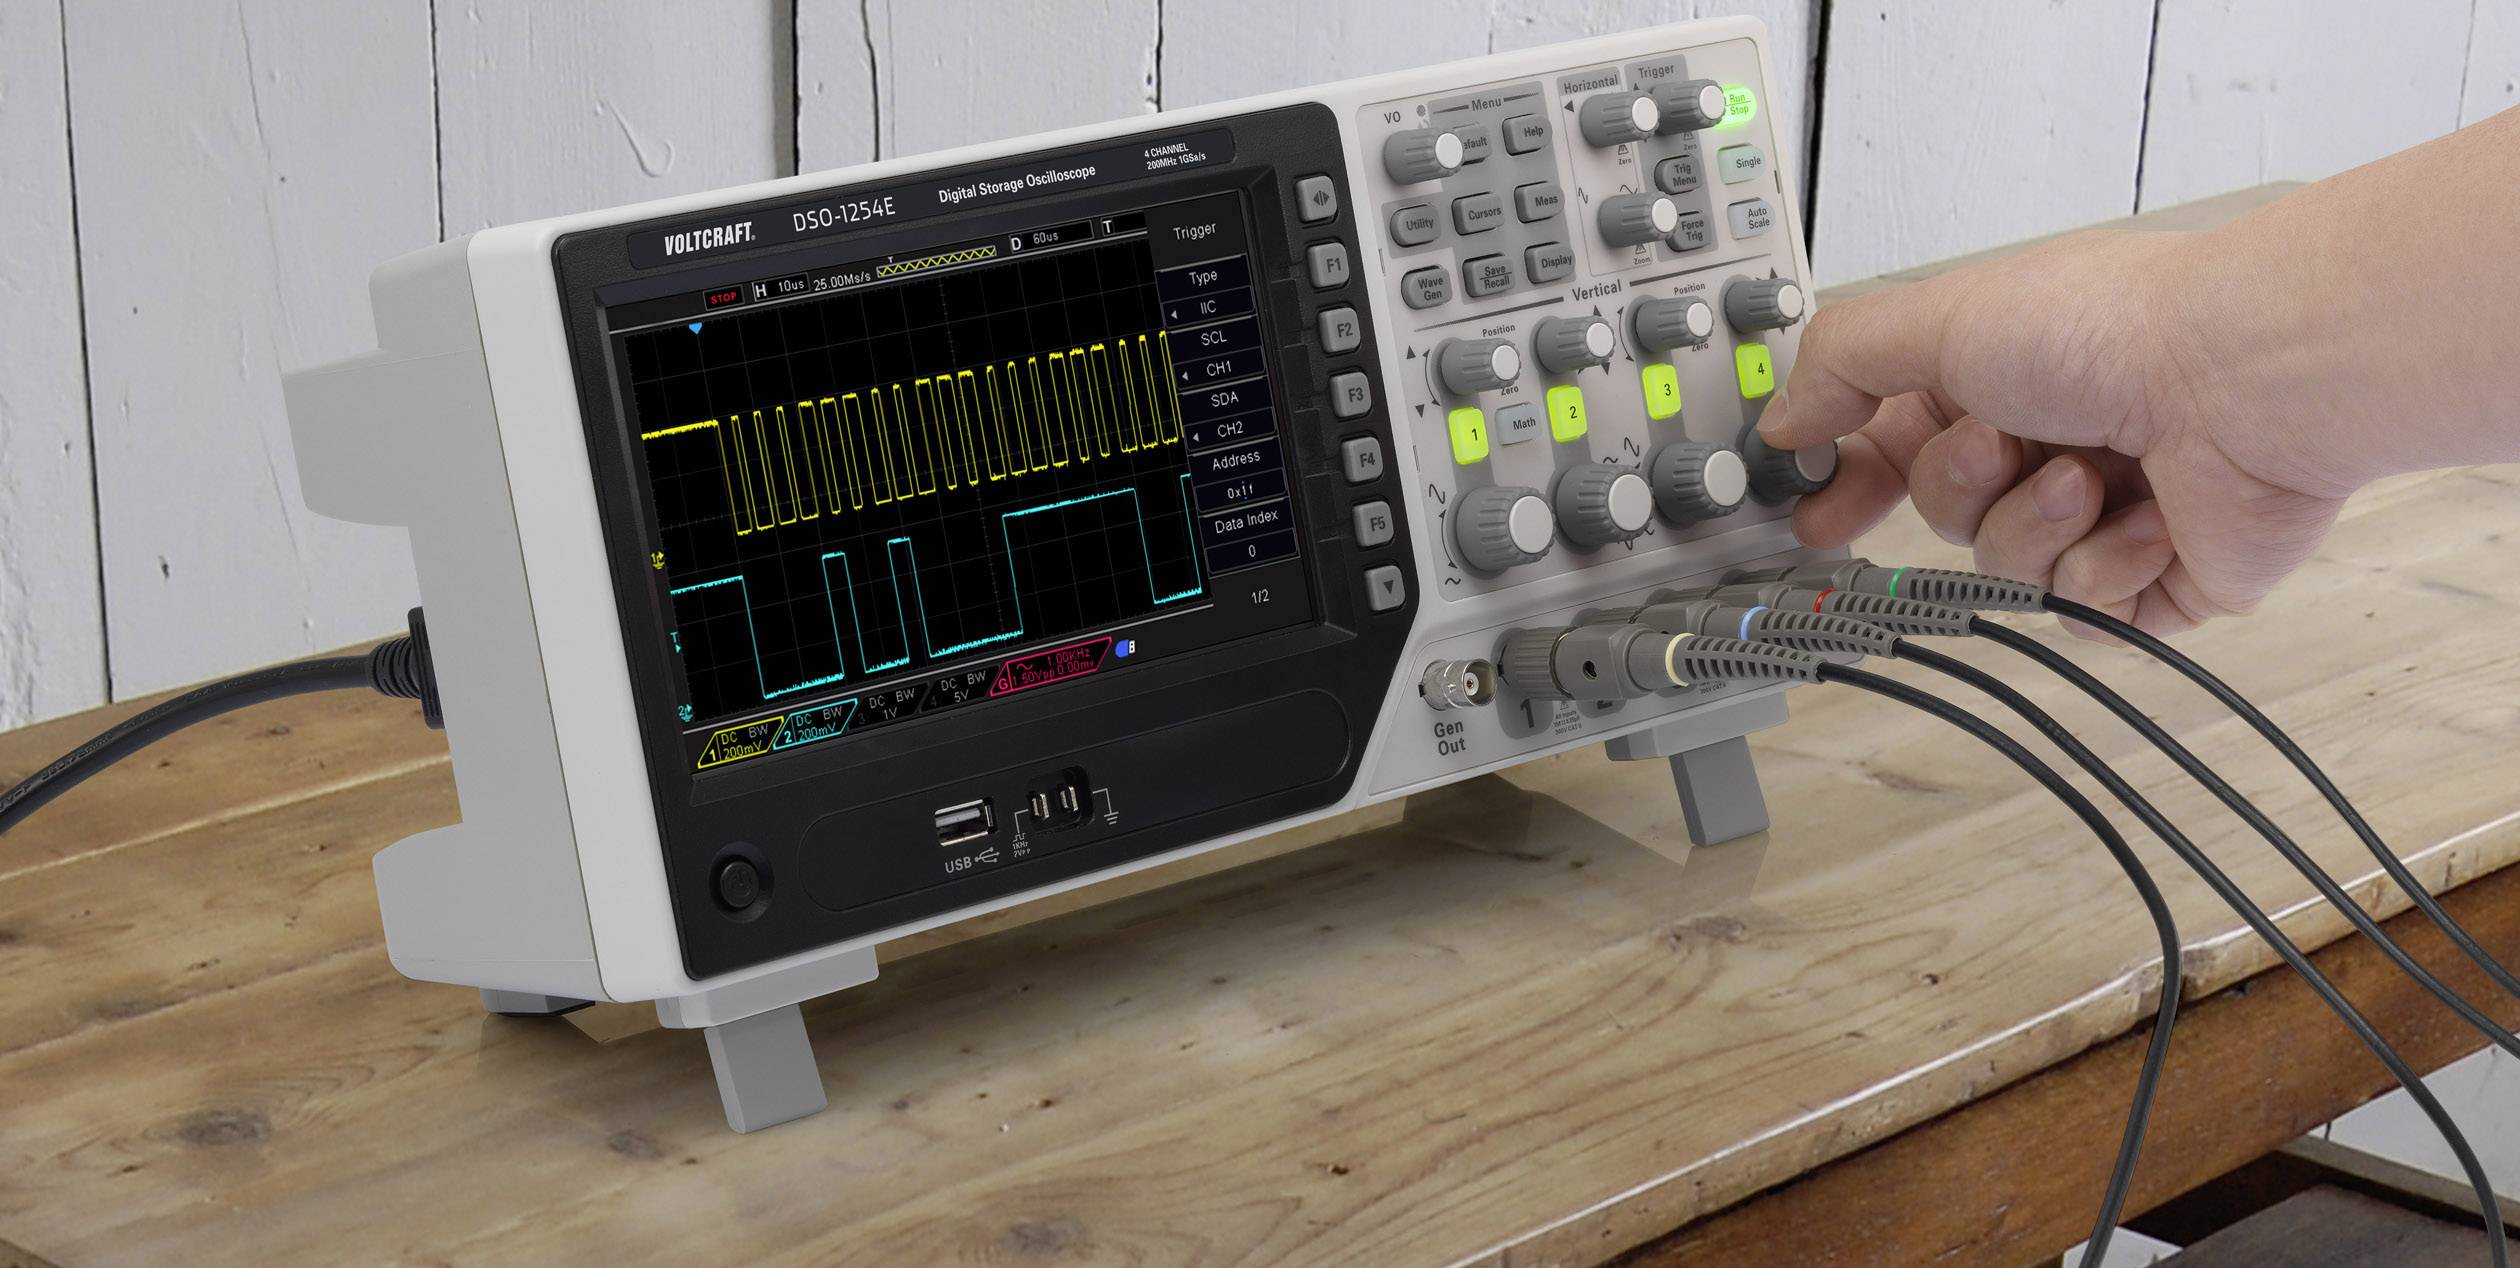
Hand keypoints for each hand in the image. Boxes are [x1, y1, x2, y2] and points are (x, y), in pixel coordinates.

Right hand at [1755, 229, 2352, 636]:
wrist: (2250, 384)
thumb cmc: (2117, 328)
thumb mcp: (1940, 316)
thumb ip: (1841, 363)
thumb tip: (1783, 416)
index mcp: (1998, 370)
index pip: (1894, 437)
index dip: (1852, 478)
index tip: (1819, 512)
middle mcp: (2051, 435)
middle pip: (1943, 510)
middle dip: (1961, 487)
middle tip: (2001, 446)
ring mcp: (2104, 508)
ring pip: (2006, 565)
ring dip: (2036, 523)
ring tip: (2092, 477)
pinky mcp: (2157, 575)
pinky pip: (2082, 609)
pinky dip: (2108, 564)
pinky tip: (2149, 516)